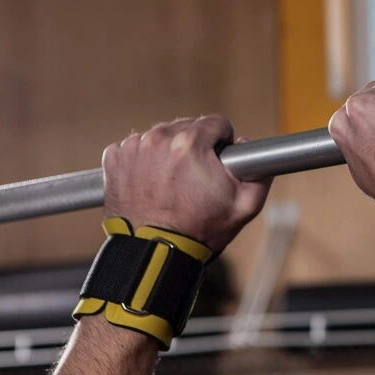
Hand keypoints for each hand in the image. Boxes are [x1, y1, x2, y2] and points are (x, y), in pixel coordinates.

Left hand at [102, 115, 271, 251]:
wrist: (155, 252)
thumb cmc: (199, 231)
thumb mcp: (245, 206)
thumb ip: (259, 171)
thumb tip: (250, 146)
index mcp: (190, 143)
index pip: (216, 123)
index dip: (222, 142)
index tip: (217, 161)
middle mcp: (158, 138)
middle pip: (187, 126)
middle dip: (194, 147)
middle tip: (194, 178)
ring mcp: (133, 147)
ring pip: (161, 135)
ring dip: (168, 152)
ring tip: (172, 183)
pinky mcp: (114, 158)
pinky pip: (137, 147)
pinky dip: (145, 160)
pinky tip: (152, 183)